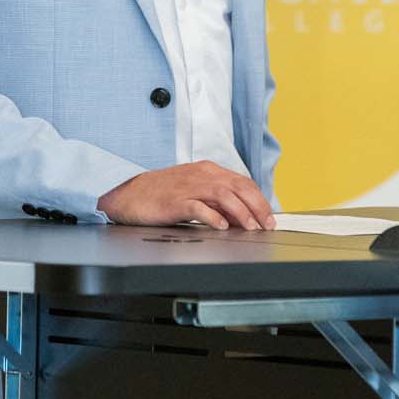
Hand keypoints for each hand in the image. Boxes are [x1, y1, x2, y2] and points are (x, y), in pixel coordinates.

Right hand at [97, 162, 275, 230]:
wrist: (130, 195)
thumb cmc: (162, 194)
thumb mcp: (193, 190)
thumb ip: (216, 199)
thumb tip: (240, 216)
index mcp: (207, 170)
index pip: (242, 181)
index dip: (259, 199)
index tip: (268, 216)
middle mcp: (201, 175)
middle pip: (238, 186)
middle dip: (257, 206)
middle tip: (266, 224)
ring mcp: (188, 187)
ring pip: (223, 195)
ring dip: (241, 212)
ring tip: (250, 227)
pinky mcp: (175, 201)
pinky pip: (199, 207)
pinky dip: (213, 216)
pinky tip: (221, 226)